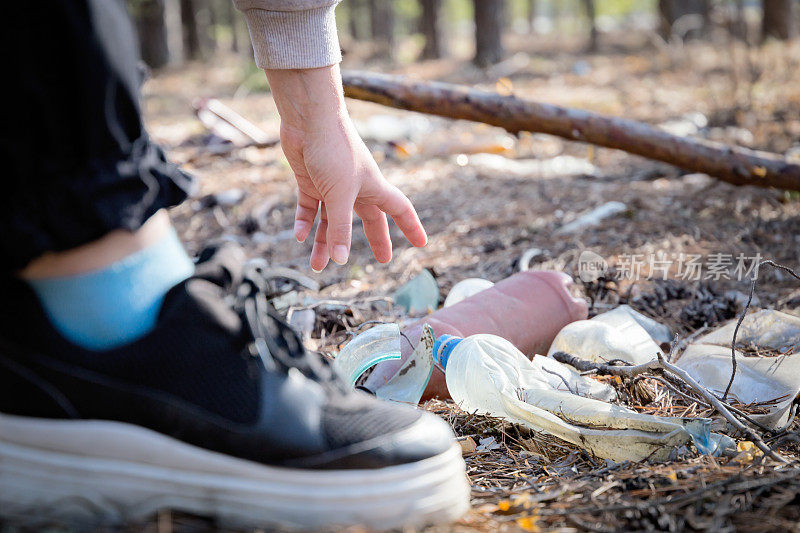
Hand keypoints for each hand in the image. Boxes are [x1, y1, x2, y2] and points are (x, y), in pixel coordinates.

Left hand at [265, 65, 426, 271]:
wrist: (307, 118)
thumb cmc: (333, 150)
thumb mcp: (340, 195)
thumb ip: (340, 229)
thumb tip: (339, 261)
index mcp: (373, 187)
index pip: (399, 209)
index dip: (411, 227)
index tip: (421, 243)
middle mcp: (355, 187)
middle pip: (368, 219)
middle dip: (374, 239)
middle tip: (382, 260)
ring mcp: (331, 184)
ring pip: (330, 220)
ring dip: (323, 242)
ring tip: (316, 266)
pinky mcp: (310, 180)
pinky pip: (309, 208)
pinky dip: (305, 222)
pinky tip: (299, 236)